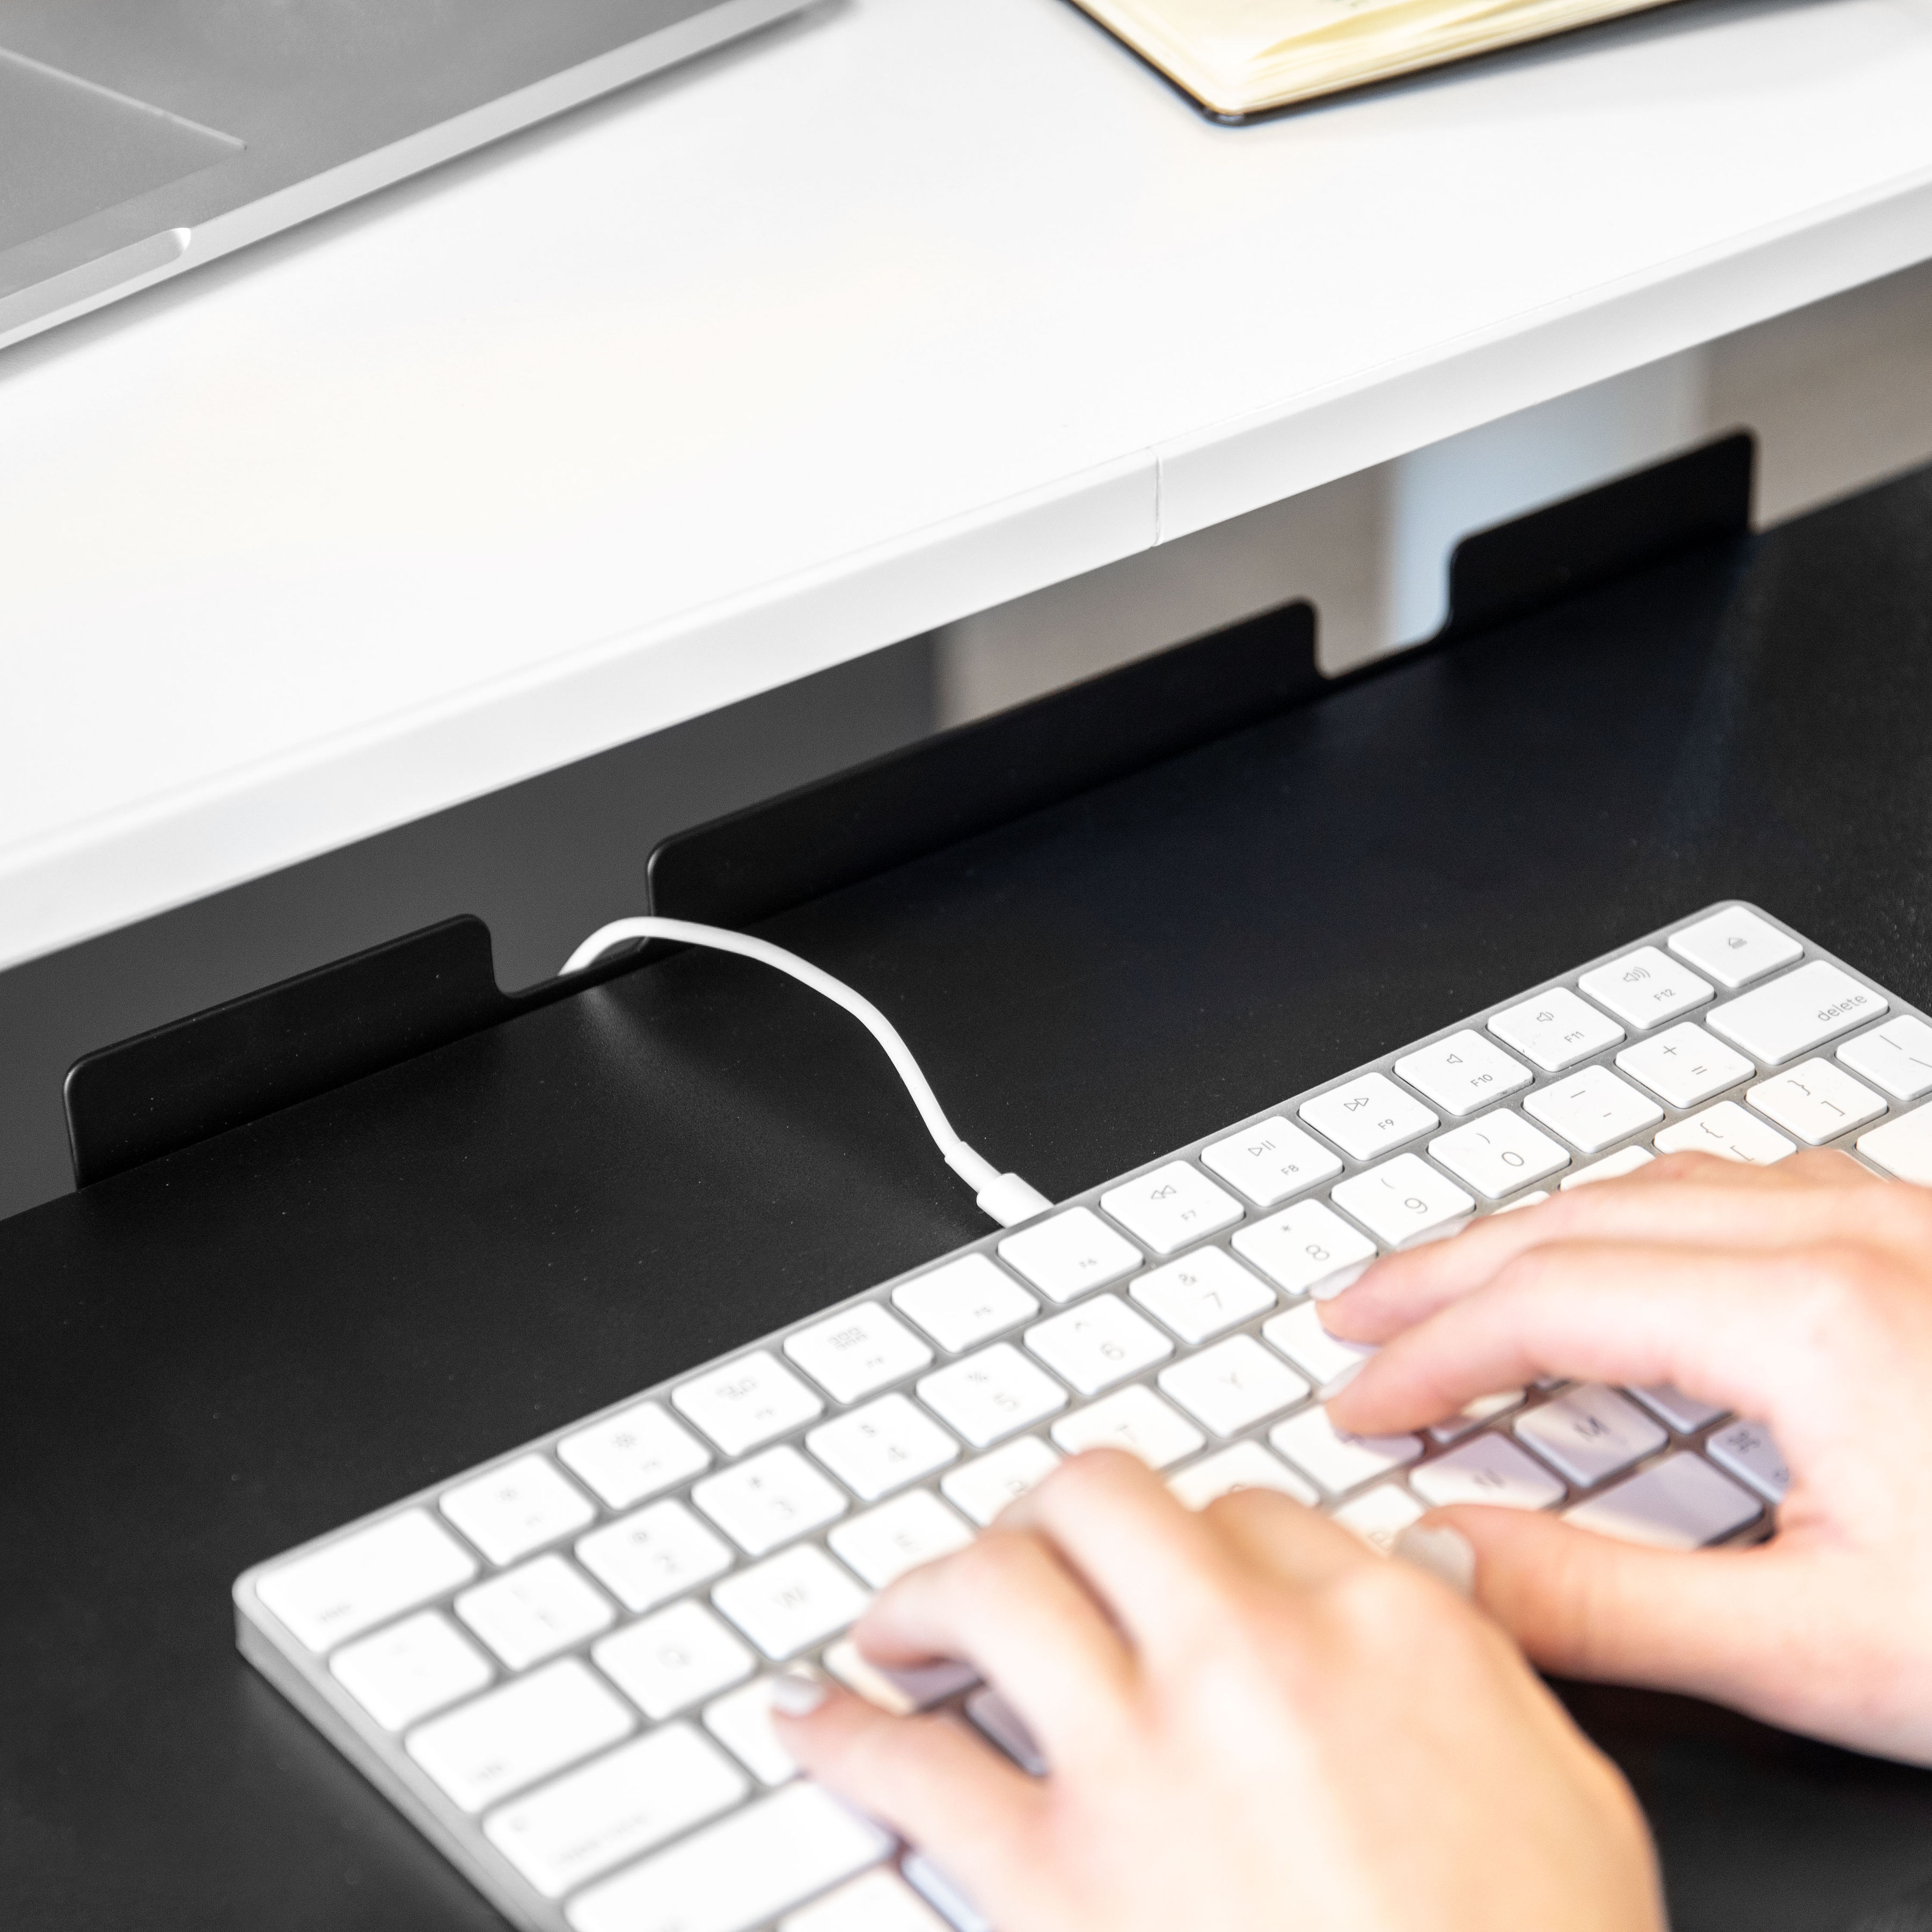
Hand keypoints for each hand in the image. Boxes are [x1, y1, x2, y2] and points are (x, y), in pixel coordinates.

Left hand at [778, 1448, 1660, 1931]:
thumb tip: (1418, 1581)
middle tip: (1024, 1547)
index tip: (1170, 1577)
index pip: (1245, 1511)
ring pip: (994, 1590)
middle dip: (1050, 1512)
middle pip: (1102, 1500)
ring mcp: (1140, 1760)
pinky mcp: (1054, 1879)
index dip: (1195, 1537)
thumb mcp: (1561, 1786)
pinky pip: (918, 1771)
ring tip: (899, 1617)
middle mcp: (1245, 1658)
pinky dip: (849, 1737)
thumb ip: (1472, 1660)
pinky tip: (816, 1724)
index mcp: (1378, 1627)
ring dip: (928, 1590)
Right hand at [1325, 1149, 1931, 1763]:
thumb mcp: (1832, 1651)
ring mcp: (1908, 1220)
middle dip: (1447, 1263)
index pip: (1546, 1302)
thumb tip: (1445, 1559)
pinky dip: (1647, 1210)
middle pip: (1583, 1215)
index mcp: (1814, 1318)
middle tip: (1354, 1305)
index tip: (1357, 1401)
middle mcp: (1855, 1235)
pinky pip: (1752, 1183)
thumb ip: (1608, 1600)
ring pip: (1665, 1183)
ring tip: (1464, 1271)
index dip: (1426, 1352)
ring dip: (1542, 1225)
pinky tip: (1640, 1242)